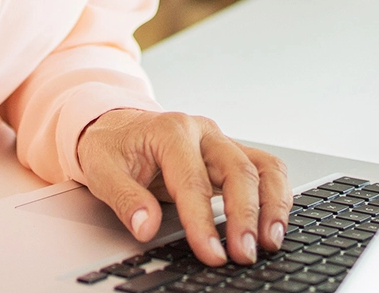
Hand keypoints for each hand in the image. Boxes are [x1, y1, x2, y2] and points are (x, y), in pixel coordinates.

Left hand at [76, 109, 289, 266]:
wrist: (118, 125)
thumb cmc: (112, 146)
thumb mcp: (101, 170)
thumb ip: (124, 198)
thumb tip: (146, 227)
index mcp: (171, 132)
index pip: (194, 182)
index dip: (203, 222)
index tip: (211, 254)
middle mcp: (204, 132)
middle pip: (238, 170)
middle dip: (245, 216)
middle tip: (245, 253)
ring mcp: (222, 141)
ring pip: (262, 166)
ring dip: (272, 205)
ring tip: (271, 241)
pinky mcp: (232, 154)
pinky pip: (266, 169)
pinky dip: (277, 196)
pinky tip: (274, 223)